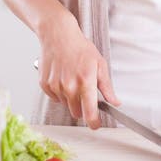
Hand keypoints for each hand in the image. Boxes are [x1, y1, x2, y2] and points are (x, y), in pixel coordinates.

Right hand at [37, 13, 119, 128]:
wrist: (58, 35)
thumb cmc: (80, 48)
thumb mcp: (100, 64)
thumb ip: (107, 87)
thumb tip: (115, 102)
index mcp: (85, 82)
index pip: (90, 114)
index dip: (94, 123)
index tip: (96, 124)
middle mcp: (69, 87)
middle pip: (77, 112)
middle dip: (82, 106)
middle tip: (84, 89)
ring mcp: (56, 86)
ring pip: (66, 104)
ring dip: (70, 97)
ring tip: (72, 78)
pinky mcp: (45, 85)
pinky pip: (55, 97)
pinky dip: (59, 91)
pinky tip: (62, 76)